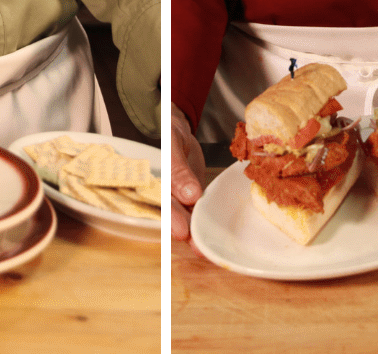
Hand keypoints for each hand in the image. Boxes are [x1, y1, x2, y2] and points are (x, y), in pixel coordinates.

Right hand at [169, 104, 206, 244]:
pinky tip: (220, 233)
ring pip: (190, 218)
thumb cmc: (171, 133)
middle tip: (199, 248)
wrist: (179, 128)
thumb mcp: (173, 145)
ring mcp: (183, 198)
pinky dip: (210, 220)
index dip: (172, 220)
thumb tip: (190, 195)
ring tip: (210, 249)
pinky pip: (202, 210)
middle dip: (189, 233)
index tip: (181, 232)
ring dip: (199, 233)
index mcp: (157, 184)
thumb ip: (178, 170)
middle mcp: (169, 195)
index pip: (164, 204)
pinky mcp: (196, 197)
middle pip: (177, 217)